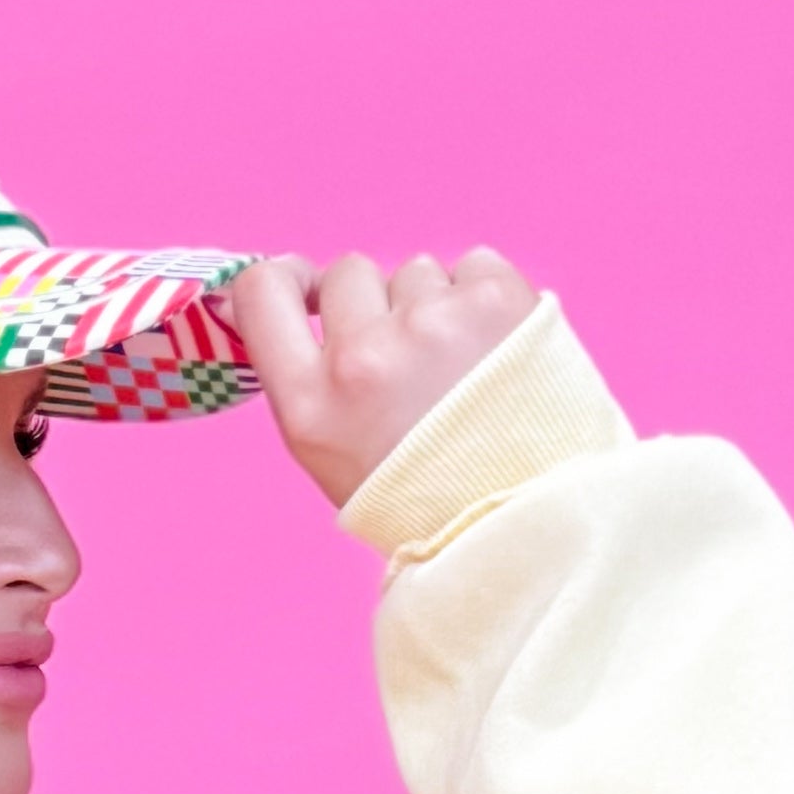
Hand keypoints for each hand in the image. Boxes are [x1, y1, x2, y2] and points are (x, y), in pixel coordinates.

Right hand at [227, 248, 541, 509]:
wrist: (530, 528)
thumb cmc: (431, 500)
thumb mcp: (337, 459)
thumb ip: (304, 377)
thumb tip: (278, 290)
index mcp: (313, 406)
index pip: (263, 291)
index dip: (286, 280)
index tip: (307, 292)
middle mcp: (363, 359)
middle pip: (348, 273)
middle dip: (376, 305)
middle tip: (412, 366)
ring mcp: (430, 324)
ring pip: (416, 271)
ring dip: (435, 306)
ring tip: (466, 373)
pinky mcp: (494, 299)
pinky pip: (474, 265)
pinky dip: (485, 300)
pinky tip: (499, 354)